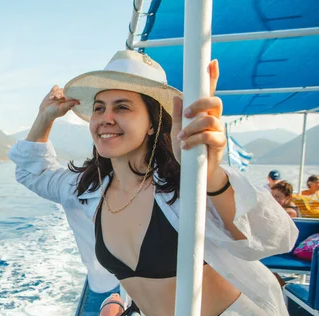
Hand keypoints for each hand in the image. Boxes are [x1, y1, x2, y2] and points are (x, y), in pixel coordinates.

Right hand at [38, 85, 79, 121]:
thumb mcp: (62, 108)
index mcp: (68, 101)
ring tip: (52, 98)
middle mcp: (64, 98)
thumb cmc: (54, 113)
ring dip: (56, 92)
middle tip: (57, 97)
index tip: (64, 96)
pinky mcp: (53, 92)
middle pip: (65, 90)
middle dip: (60, 93)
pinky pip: (55, 87)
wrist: (44, 113)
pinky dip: (53, 90)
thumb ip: (70, 104)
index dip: (68, 94)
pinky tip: (50, 96)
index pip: (71, 94)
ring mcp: (58, 94)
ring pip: (60, 89)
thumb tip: (78, 102)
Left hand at [170, 60, 224, 180]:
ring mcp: (218, 130)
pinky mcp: (219, 144)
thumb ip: (178, 115)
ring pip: (209, 120)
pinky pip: (208, 136)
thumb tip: (177, 97)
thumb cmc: (187, 150)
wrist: (194, 173)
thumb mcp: (177, 131)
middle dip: (199, 104)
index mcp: (203, 113)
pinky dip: (194, 140)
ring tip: (182, 137)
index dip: (212, 77)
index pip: (209, 92)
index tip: (212, 62)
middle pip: (214, 101)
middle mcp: (214, 118)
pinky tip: (186, 146)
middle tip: (187, 114)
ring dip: (192, 128)